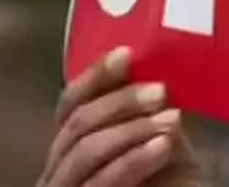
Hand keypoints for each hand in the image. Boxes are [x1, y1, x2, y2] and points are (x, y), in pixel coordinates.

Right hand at [39, 47, 205, 186]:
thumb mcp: (154, 150)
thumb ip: (145, 120)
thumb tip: (153, 80)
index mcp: (68, 149)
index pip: (68, 105)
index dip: (93, 77)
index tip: (125, 54)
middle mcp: (56, 170)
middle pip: (76, 124)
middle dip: (119, 102)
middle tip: (161, 90)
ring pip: (86, 150)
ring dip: (131, 129)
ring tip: (172, 119)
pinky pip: (102, 181)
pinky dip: (132, 160)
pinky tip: (162, 146)